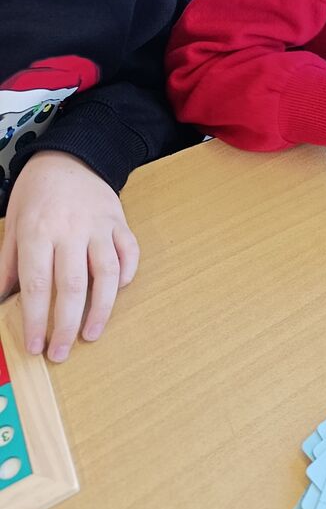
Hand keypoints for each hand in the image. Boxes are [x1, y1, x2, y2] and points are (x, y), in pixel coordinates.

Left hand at [0, 152, 138, 361]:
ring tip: (92, 333)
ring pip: (106, 273)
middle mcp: (70, 230)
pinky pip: (129, 251)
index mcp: (38, 232)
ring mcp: (99, 226)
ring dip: (101, 308)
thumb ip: (8, 263)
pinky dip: (127, 273)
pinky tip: (118, 291)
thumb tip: (1, 302)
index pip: (37, 284)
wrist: (70, 156)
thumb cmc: (36, 193)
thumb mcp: (13, 222)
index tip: (35, 345)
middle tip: (61, 352)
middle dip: (66, 325)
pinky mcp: (119, 222)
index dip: (35, 319)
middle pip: (72, 286)